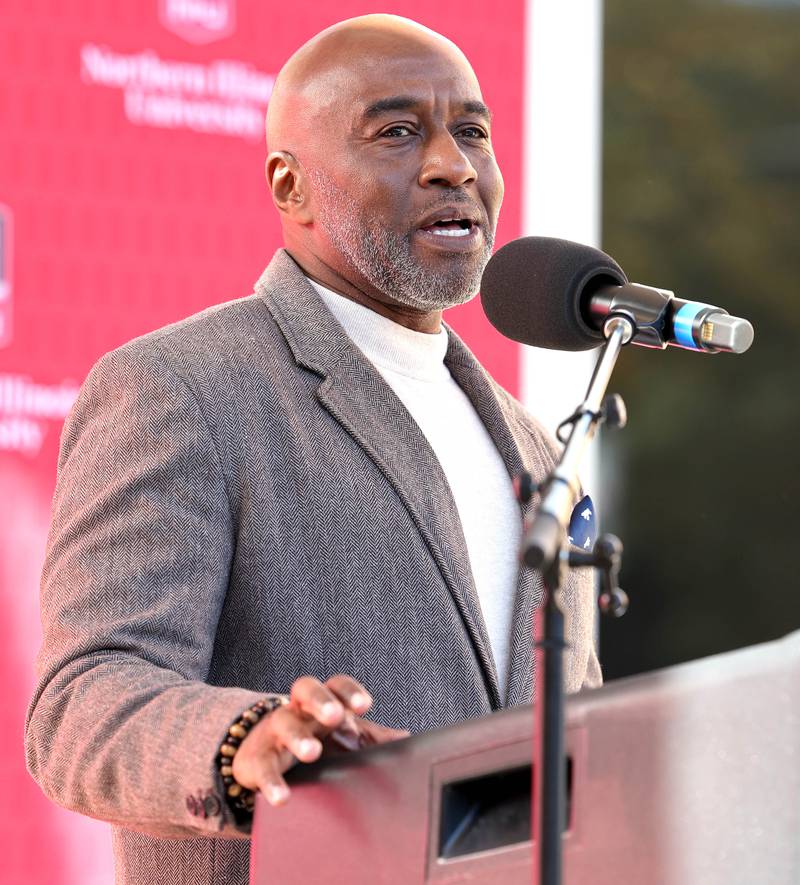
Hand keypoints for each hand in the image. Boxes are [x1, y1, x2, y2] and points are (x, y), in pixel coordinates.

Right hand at [231, 674, 407, 805]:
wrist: (259, 752)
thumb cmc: (311, 740)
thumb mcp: (341, 738)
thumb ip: (373, 738)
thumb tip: (408, 741)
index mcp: (322, 702)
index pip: (335, 685)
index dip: (348, 691)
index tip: (364, 704)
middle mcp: (298, 710)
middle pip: (304, 689)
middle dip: (319, 700)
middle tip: (334, 715)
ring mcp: (274, 731)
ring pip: (283, 723)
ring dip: (298, 737)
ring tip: (312, 752)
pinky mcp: (256, 758)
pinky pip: (262, 767)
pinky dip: (272, 782)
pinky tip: (282, 797)